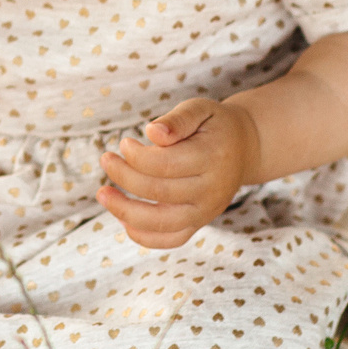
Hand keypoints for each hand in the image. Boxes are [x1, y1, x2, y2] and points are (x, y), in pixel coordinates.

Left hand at [95, 97, 259, 249]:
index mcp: (212, 158)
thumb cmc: (214, 125)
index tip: (124, 142)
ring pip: (163, 223)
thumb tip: (152, 133)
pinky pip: (171, 239)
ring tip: (103, 194)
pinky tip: (123, 220)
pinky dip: (145, 236)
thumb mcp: (200, 109)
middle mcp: (212, 190)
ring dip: (126, 211)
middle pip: (159, 192)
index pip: (166, 165)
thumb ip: (177, 119)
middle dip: (124, 177)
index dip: (137, 156)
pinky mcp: (200, 223)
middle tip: (106, 159)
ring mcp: (206, 211)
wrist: (244, 148)